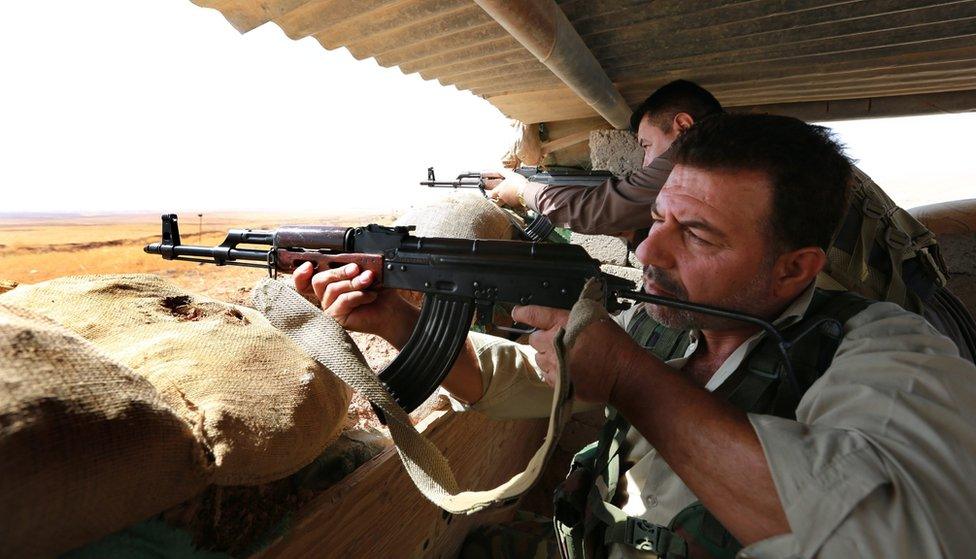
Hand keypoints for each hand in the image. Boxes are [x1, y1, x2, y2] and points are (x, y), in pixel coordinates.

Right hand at [292, 262, 417, 346]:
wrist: (391, 311)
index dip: (300, 274)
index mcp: (330, 283)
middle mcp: (326, 296)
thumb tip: (352, 259)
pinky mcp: (337, 318)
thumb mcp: (365, 273)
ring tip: (369, 281)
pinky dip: (358, 295)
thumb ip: (355, 265)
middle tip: (355, 269)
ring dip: (353, 282)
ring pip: (333, 289)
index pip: (305, 280)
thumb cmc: (379, 291)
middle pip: (319, 280)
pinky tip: (370, 295)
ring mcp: (330, 308)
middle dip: (338, 272)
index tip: (308, 264)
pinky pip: (342, 301)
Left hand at [482, 170, 527, 207]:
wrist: (527, 192)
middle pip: (496, 201)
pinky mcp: (515, 206)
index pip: (491, 195)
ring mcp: (508, 202)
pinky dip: (513, 201)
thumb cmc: (518, 183)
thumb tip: (498, 169)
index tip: (492, 192)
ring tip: (511, 195)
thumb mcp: (510, 174)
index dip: (491, 193)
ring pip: (505, 203)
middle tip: (501, 195)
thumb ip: (503, 172)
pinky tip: (517, 197)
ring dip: (506, 199)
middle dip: (497, 199)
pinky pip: (512, 204)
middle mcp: (502, 198)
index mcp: (499, 190)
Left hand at [512, 305, 635, 403]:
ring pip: (539, 359)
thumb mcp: (595, 319)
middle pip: (534, 339)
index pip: (535, 315)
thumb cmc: (613, 344)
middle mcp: (555, 342)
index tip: (517, 313)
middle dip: (543, 340)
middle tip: (559, 343)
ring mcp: (555, 364)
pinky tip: (568, 370)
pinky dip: (553, 373)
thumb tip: (561, 320)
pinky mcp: (558, 382)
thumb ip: (573, 318)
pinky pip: (546, 376)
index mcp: (564, 323)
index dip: (523, 313)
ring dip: (547, 357)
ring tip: (565, 358)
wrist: (623, 372)